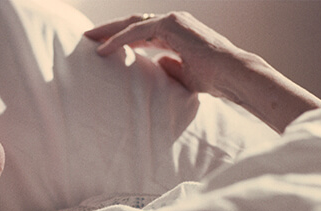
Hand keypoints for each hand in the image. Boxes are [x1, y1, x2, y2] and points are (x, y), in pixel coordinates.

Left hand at [85, 13, 320, 132]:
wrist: (232, 74)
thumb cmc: (215, 79)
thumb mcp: (187, 75)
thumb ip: (171, 67)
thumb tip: (157, 64)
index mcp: (178, 32)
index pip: (144, 32)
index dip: (123, 39)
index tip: (105, 48)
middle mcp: (174, 22)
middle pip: (134, 23)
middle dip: (110, 30)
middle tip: (88, 38)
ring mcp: (172, 20)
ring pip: (131, 24)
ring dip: (108, 32)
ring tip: (88, 41)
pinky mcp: (170, 24)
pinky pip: (136, 31)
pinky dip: (118, 40)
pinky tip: (102, 50)